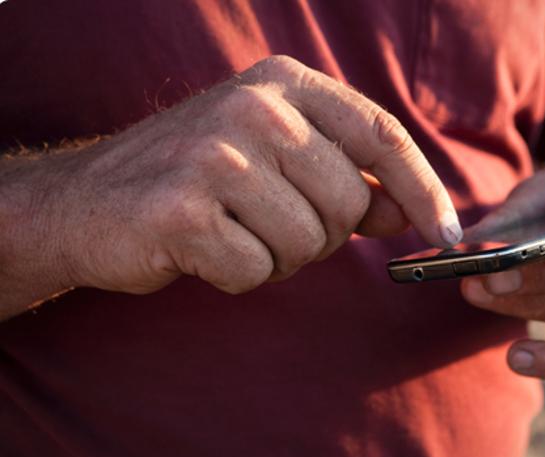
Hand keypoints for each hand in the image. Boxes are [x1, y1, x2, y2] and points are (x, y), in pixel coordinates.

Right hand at [10, 55, 460, 296]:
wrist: (88, 200)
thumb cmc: (196, 179)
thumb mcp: (276, 159)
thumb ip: (346, 177)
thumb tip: (406, 210)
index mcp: (281, 84)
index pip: (381, 135)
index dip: (424, 189)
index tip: (447, 233)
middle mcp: (252, 107)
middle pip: (349, 203)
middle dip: (321, 234)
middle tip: (269, 224)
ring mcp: (216, 155)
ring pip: (308, 243)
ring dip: (278, 256)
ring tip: (232, 231)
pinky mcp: (184, 209)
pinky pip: (257, 270)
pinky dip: (238, 275)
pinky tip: (202, 250)